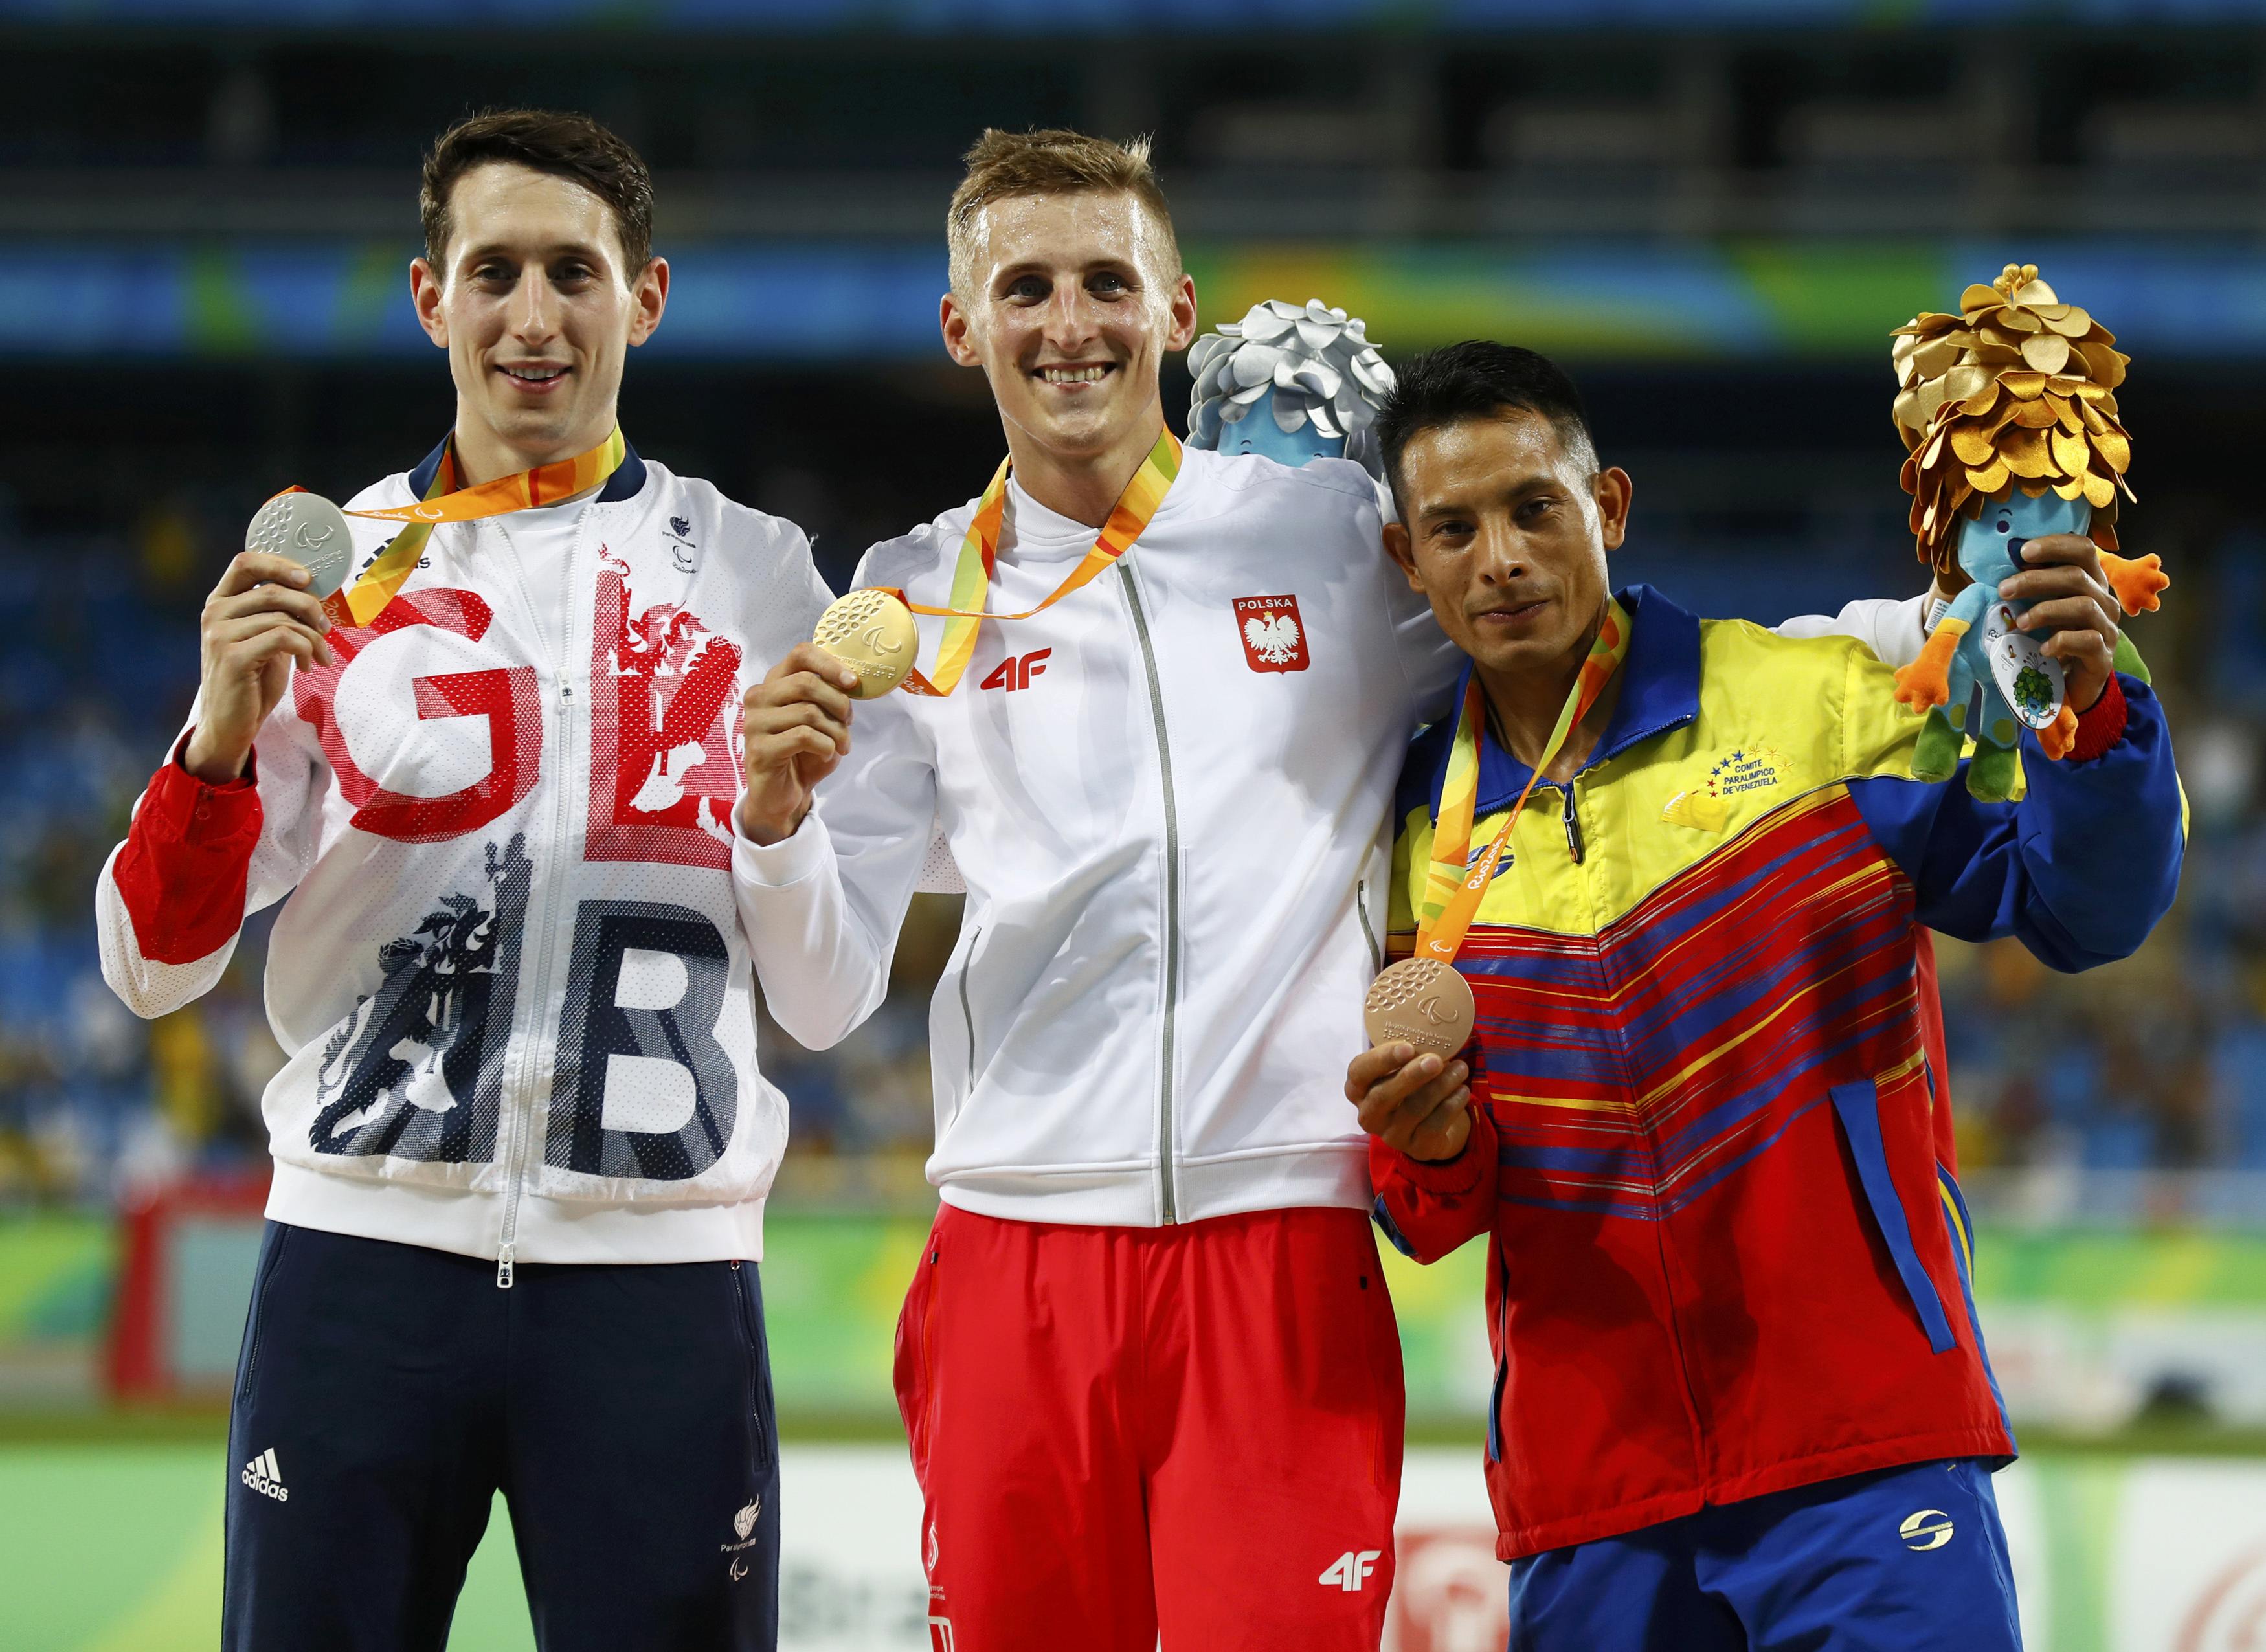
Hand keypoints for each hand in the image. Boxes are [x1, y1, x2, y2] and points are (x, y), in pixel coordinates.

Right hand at [182, 552, 334, 782]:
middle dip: (310, 607)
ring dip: (314, 637)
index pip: (246, 562)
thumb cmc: (252, 679)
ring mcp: (219, 634)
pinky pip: (283, 638)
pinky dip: (305, 649)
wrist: (231, 723)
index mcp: (221, 602)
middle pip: (274, 590)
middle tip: (327, 628)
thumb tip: (314, 591)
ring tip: (321, 656)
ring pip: (283, 617)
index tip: (309, 578)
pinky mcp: (232, 656)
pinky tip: (307, 666)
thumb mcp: (265, 639)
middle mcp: (215, 613)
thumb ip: (278, 613)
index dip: (280, 563)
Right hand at [737, 643, 859, 844]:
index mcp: (775, 682)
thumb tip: (852, 680)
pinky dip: (825, 746)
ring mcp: (755, 723)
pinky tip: (826, 753)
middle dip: (838, 703)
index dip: (831, 664)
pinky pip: (803, 737)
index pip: (801, 653)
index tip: (852, 683)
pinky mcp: (759, 749)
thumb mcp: (822, 719)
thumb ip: (830, 696)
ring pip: (808, 712)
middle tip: (849, 722)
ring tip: (842, 745)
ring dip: (836, 731)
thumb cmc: (805, 752)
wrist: (784, 792)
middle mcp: (759, 697)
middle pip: (807, 682)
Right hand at [1346, 1043, 1472, 1163]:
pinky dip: (1452, 1105)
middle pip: (1383, 1096)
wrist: (1427, 1128)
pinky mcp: (1416, 1148)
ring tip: (1461, 1069)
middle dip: (1411, 1076)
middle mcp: (1369, 1114)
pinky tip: (1463, 1091)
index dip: (1380, 1059)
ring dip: (1440, 1086)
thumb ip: (1406, 1054)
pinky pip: (1434, 1126)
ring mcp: (1391, 1135)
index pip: (1358, 1073)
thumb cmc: (1410, 1087)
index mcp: (1358, 1089)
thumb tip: (1430, 1034)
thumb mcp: (1401, 1069)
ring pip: (1413, 1110)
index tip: (1407, 1047)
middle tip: (1435, 1060)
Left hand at [2001, 534, 2120, 711]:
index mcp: (2090, 581)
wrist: (2072, 684)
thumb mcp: (2042, 609)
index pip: (2083, 549)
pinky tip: (2042, 649)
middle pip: (2076, 576)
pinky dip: (2061, 642)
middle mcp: (2103, 600)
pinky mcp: (2103, 655)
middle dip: (2035, 580)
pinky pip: (2088, 640)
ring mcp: (2107, 627)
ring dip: (2046, 610)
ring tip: (2020, 623)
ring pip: (2084, 606)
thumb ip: (2031, 591)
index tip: (2022, 552)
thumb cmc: (2053, 639)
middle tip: (2004, 590)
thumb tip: (2000, 575)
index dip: (2055, 545)